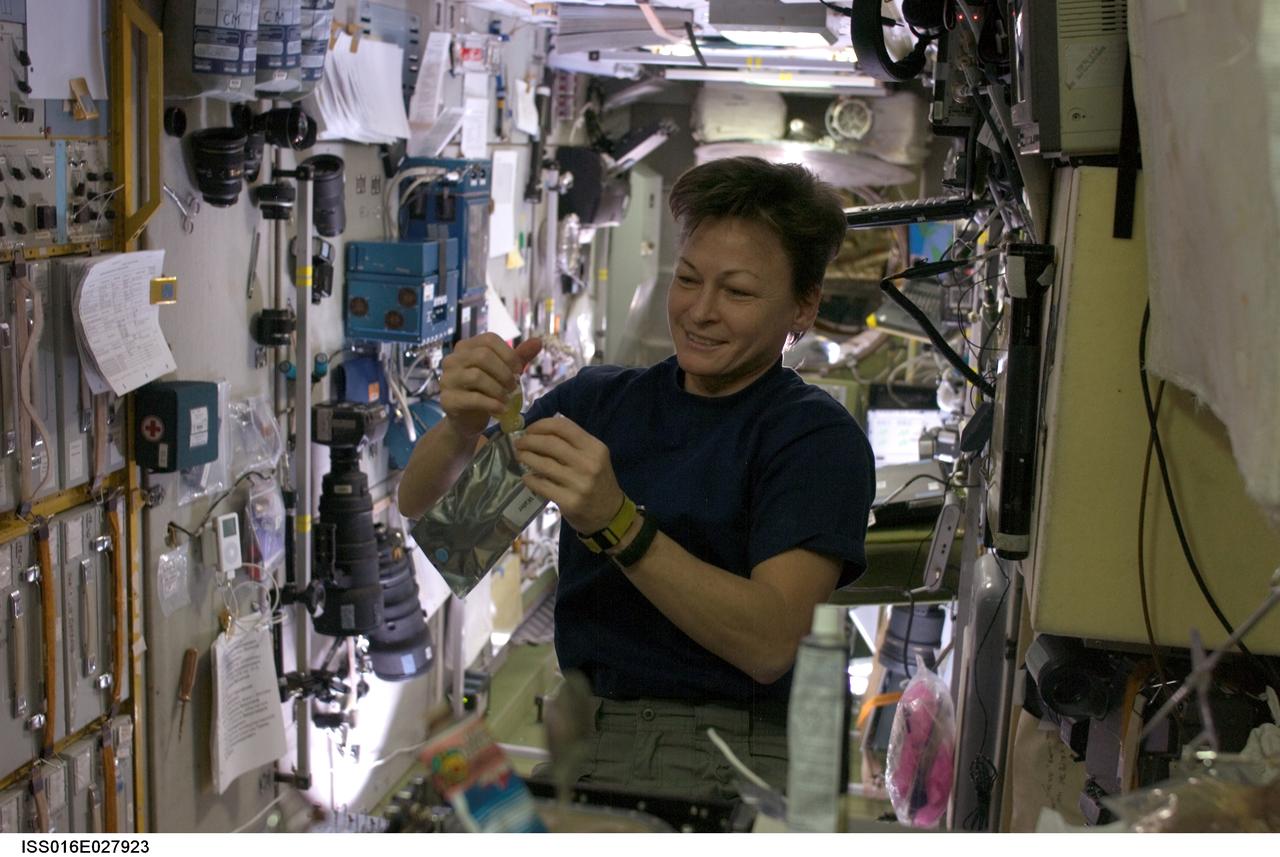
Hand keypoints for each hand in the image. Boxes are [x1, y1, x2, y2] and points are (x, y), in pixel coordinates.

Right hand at [438, 333, 541, 438]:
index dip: (508, 354)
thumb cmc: (485, 391)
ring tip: (507, 399)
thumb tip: (538, 341)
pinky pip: (473, 399)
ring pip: (477, 376)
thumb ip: (519, 357)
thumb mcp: (503, 372)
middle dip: (504, 372)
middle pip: (482, 356)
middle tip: (514, 386)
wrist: (468, 420)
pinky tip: (502, 410)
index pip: (489, 340)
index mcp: (465, 347)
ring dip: (499, 389)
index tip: (518, 371)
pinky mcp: (448, 400)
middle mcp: (452, 360)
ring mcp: (447, 379)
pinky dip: (492, 404)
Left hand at [514, 416, 624, 534]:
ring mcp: (579, 484)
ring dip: (526, 457)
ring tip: (520, 456)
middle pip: (550, 443)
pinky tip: (526, 477)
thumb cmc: (598, 482)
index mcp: (595, 448)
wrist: (610, 514)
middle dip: (529, 440)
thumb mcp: (593, 457)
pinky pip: (542, 486)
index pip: (563, 427)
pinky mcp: (570, 502)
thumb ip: (572, 444)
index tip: (530, 429)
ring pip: (543, 464)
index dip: (541, 425)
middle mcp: (589, 463)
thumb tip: (540, 433)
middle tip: (519, 443)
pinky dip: (530, 479)